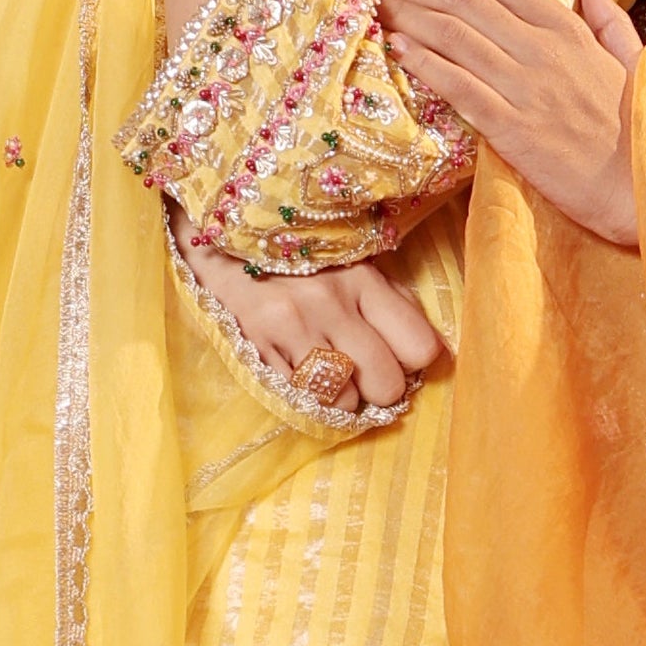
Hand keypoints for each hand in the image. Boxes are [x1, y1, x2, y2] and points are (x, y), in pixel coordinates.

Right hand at [177, 231, 447, 414]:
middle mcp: (331, 303)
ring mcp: (292, 328)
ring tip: (329, 373)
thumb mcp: (351, 262)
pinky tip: (302, 375)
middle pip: (386, 383)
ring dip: (342, 396)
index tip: (397, 355)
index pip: (420, 347)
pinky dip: (308, 398)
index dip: (412, 361)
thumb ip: (390, 299)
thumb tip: (425, 348)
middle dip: (380, 388)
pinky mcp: (258, 348)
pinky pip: (302, 400)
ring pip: (344, 399)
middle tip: (364, 376)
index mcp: (363, 279)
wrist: (221, 245)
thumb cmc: (297, 257)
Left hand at [382, 0, 644, 251]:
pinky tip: (399, 51)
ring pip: (453, 37)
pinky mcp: (512, 131)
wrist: (644, 188)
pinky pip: (459, 88)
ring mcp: (525, 89)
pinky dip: (426, 65)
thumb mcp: (631, 61)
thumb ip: (608, 18)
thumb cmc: (640, 128)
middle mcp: (542, 50)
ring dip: (406, 17)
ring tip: (374, 8)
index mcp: (567, 29)